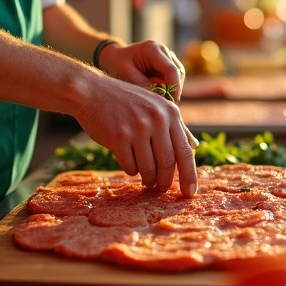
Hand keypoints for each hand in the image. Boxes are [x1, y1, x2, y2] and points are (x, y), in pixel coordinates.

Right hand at [86, 41, 196, 196]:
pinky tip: (128, 163)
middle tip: (162, 189)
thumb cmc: (125, 102)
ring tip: (146, 180)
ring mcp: (138, 128)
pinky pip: (130, 167)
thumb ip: (173, 126)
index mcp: (170, 112)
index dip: (189, 175)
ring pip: (149, 169)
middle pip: (168, 163)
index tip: (190, 193)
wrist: (91, 92)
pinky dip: (131, 170)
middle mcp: (157, 119)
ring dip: (148, 179)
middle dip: (165, 182)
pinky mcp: (119, 138)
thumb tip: (194, 147)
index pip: (185, 151)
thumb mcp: (155, 106)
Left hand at [99, 40, 186, 99]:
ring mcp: (167, 56)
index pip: (170, 69)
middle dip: (172, 89)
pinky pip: (173, 78)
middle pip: (177, 73)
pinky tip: (159, 94)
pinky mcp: (168, 64)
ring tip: (159, 99)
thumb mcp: (127, 75)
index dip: (174, 86)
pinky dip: (168, 87)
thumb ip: (144, 86)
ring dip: (171, 89)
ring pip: (178, 77)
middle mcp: (163, 50)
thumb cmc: (118, 65)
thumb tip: (162, 98)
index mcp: (152, 49)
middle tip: (164, 104)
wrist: (115, 57)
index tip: (172, 102)